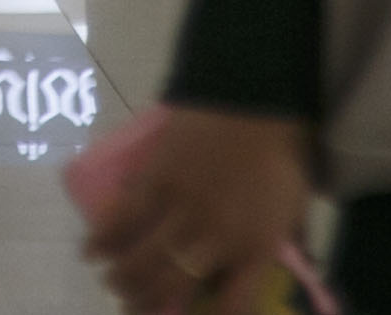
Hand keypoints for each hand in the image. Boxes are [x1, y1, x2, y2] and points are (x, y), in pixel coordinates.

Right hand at [79, 105, 315, 314]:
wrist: (255, 97)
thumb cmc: (281, 156)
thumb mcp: (296, 208)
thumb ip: (291, 242)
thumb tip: (300, 268)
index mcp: (256, 248)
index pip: (232, 306)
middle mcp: (216, 237)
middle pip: (173, 285)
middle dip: (145, 305)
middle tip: (131, 308)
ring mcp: (183, 207)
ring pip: (144, 258)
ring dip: (123, 279)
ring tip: (114, 285)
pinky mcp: (157, 177)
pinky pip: (125, 215)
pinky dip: (103, 236)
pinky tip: (90, 252)